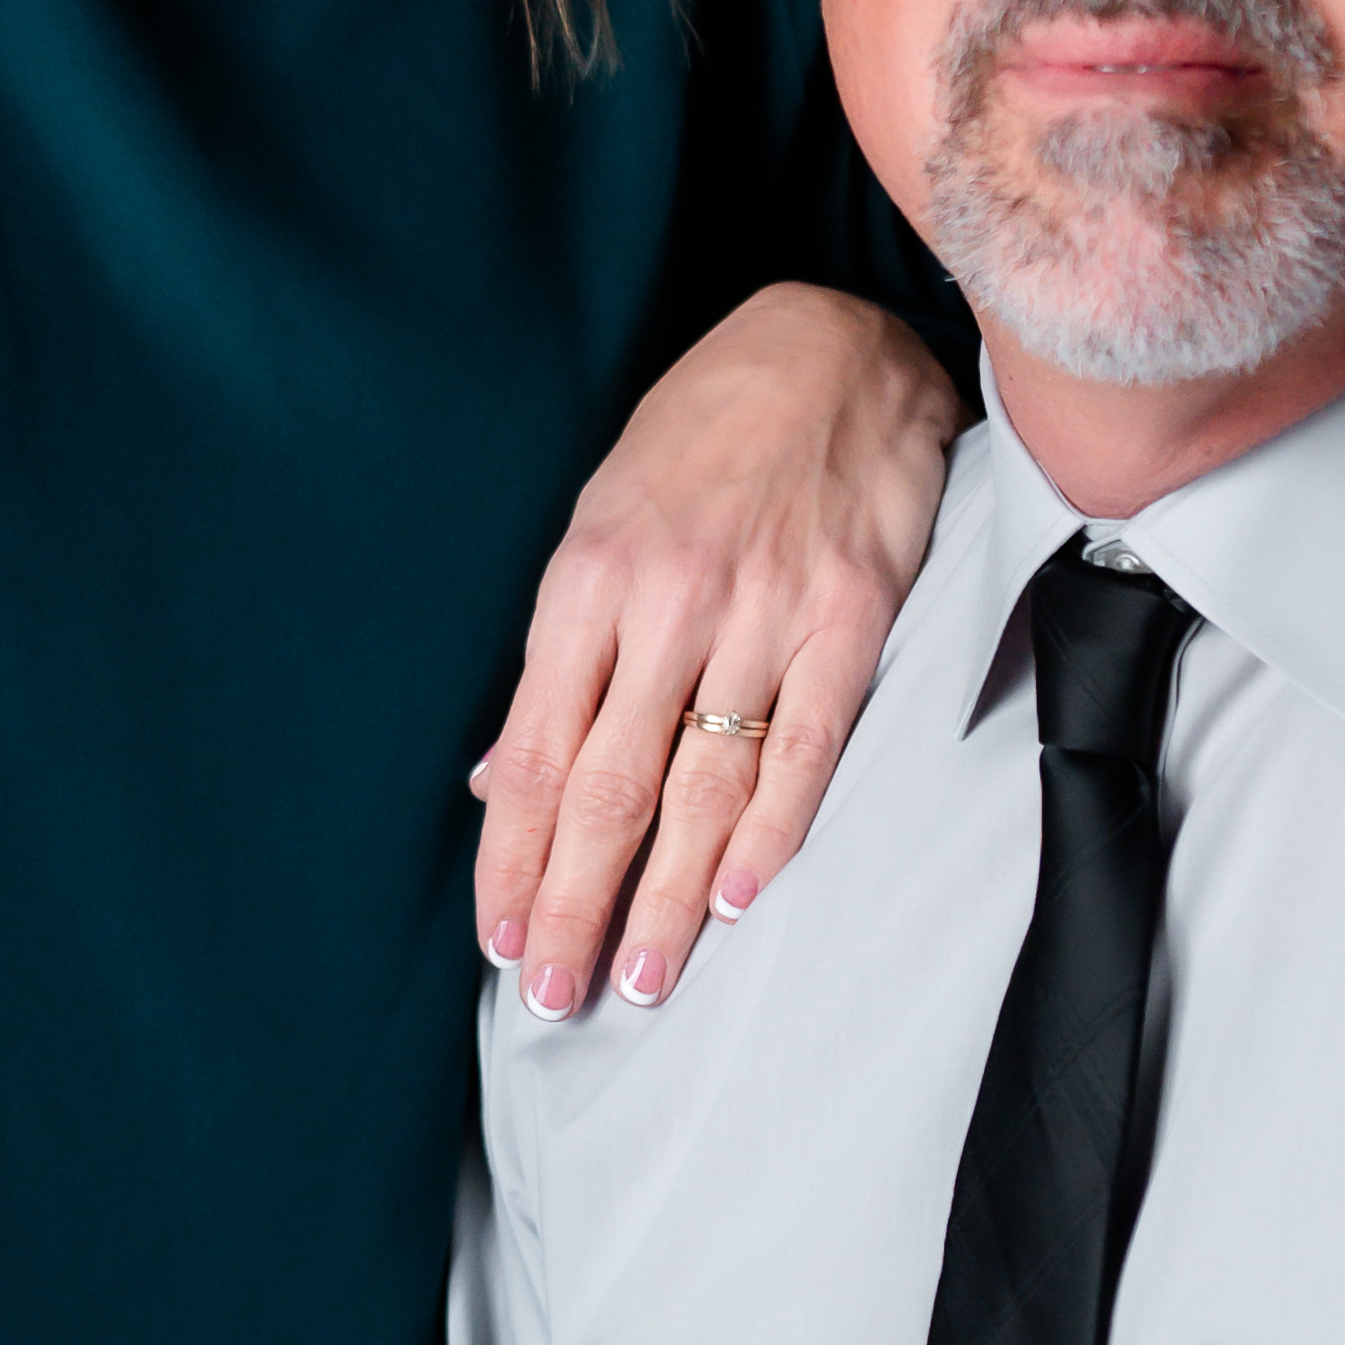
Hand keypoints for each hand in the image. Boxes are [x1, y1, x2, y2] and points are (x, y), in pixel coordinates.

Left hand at [471, 290, 957, 1021]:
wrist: (832, 345)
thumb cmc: (705, 437)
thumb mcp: (600, 522)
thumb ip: (559, 658)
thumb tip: (496, 778)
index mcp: (585, 582)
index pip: (529, 755)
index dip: (510, 861)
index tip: (499, 943)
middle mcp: (664, 604)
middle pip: (603, 790)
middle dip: (570, 907)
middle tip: (554, 1000)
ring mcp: (760, 612)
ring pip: (700, 784)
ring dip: (662, 897)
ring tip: (636, 978)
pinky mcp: (848, 616)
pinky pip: (804, 744)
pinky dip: (770, 829)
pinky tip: (737, 899)